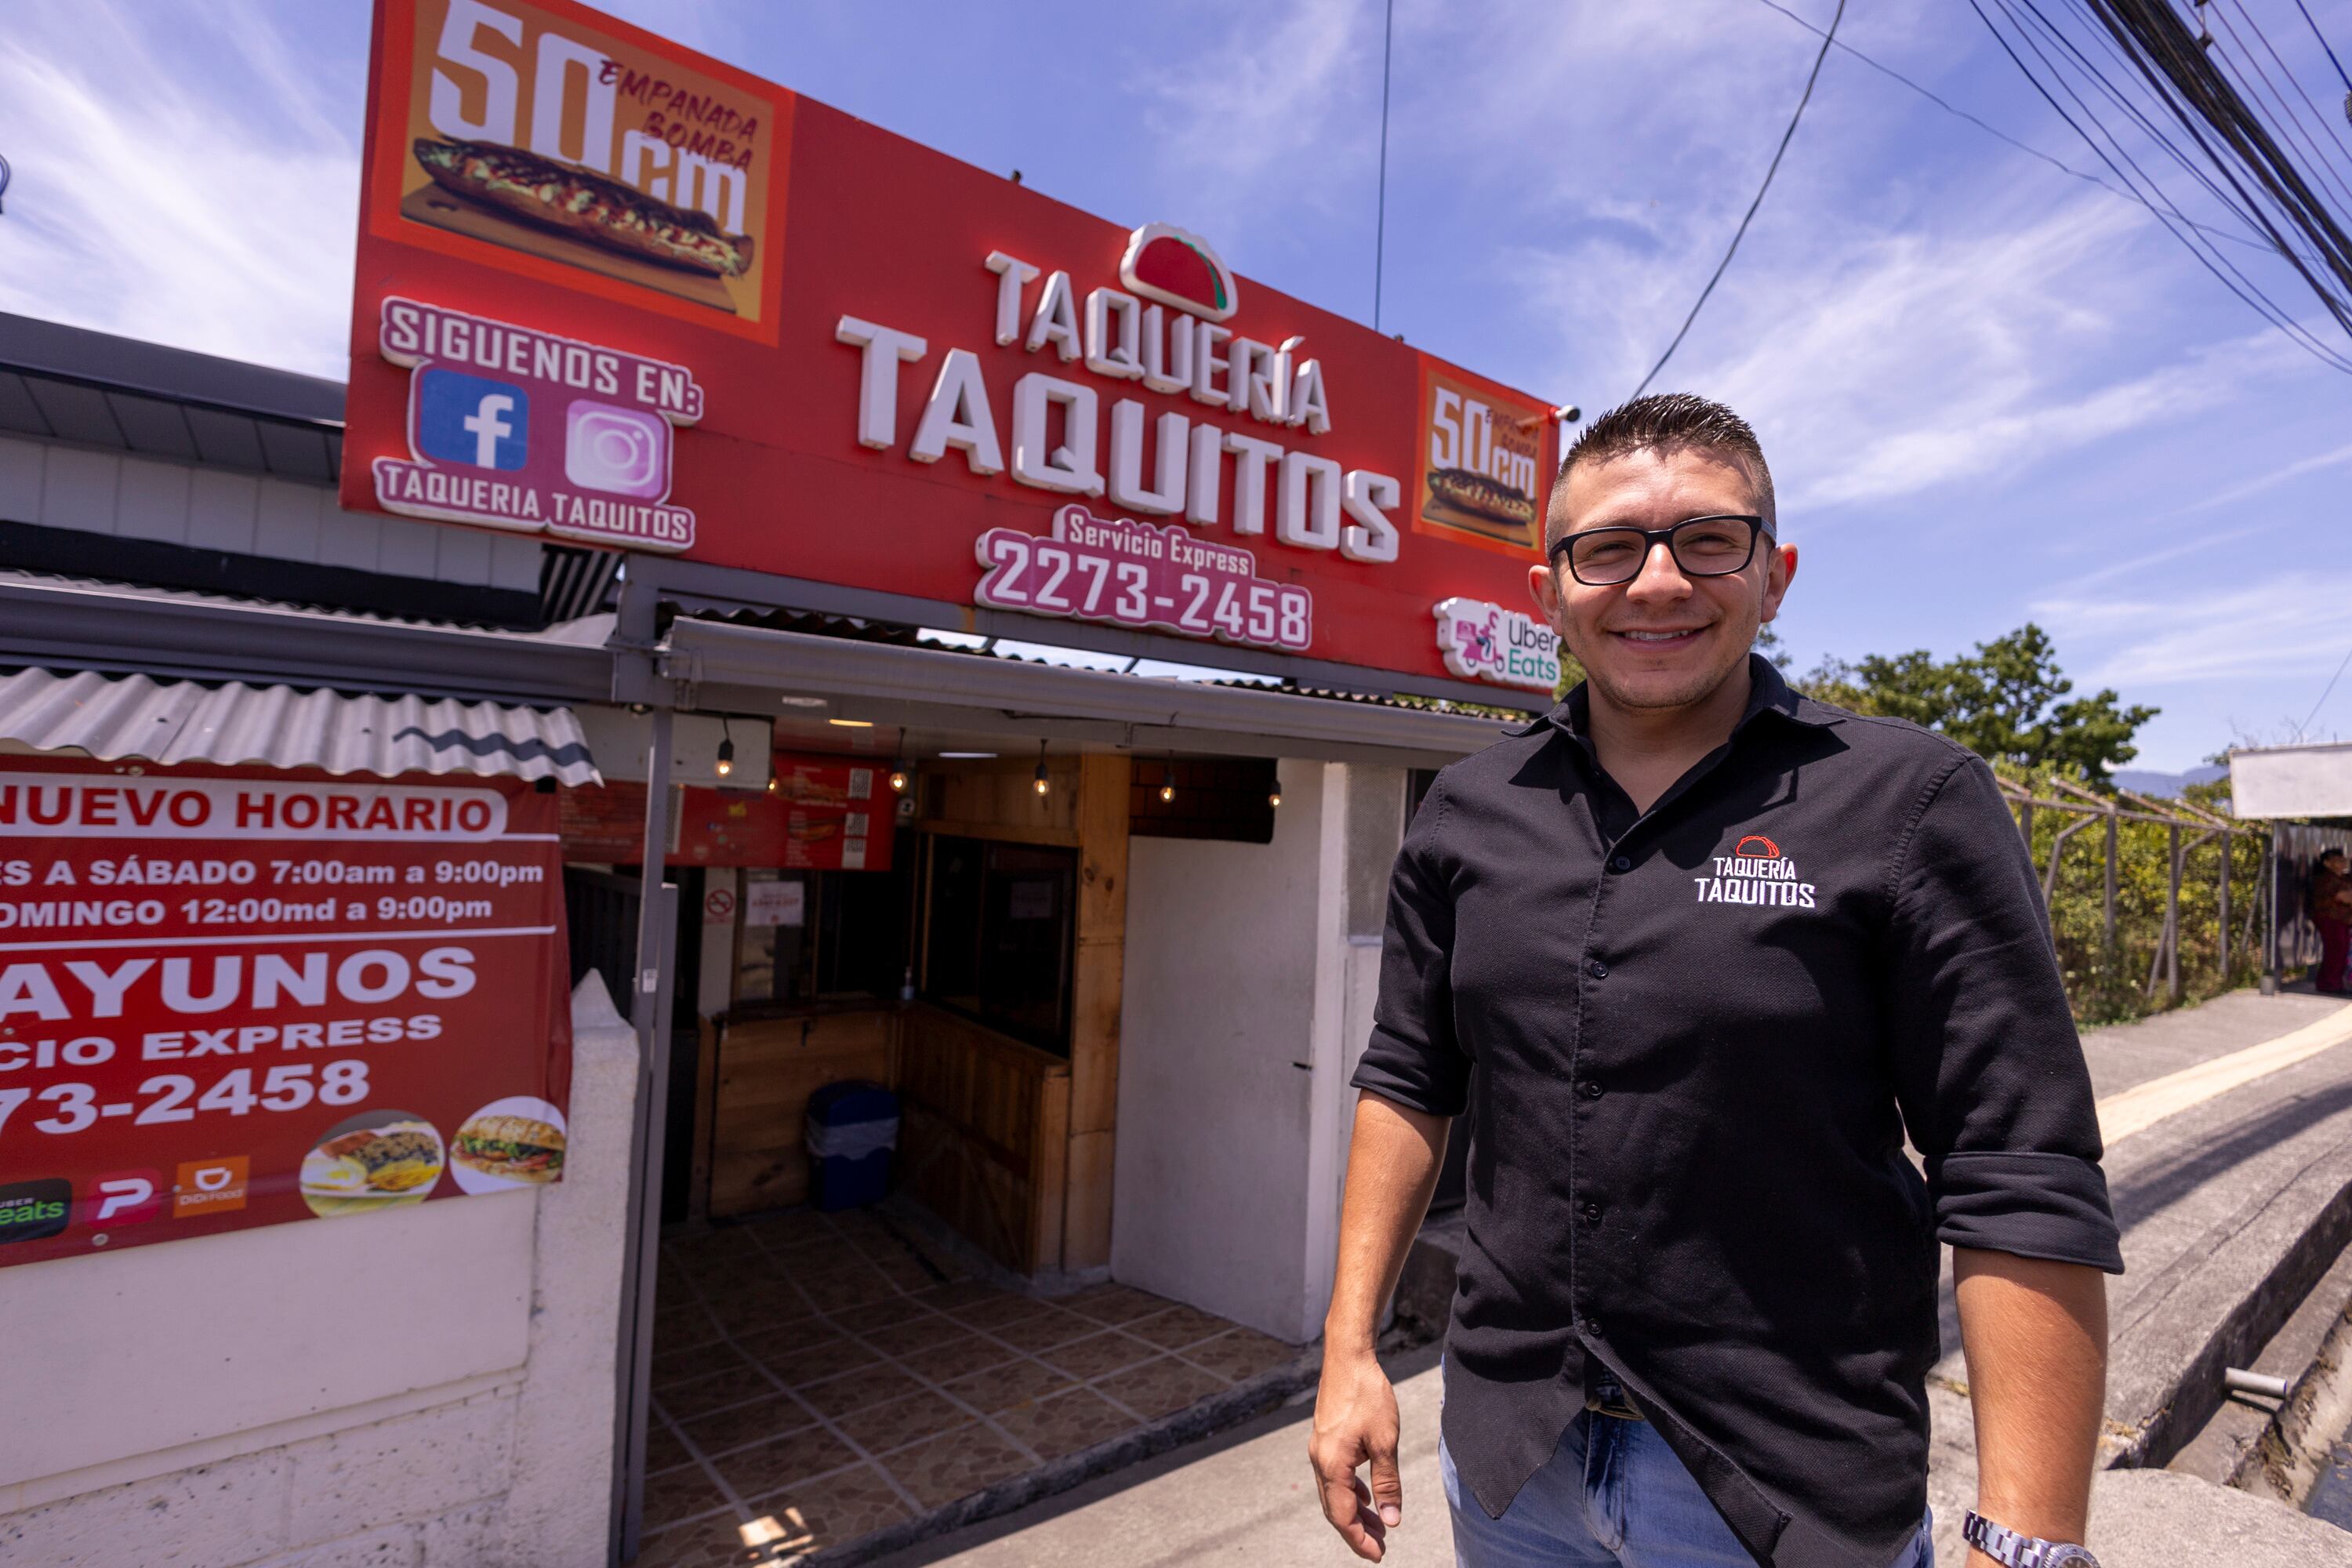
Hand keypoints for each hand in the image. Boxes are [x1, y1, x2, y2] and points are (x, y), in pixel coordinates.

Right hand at [1310, 1348, 1404, 1560]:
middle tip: (1380, 1548)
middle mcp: (1320, 1461)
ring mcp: (1320, 1449)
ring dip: (1355, 1513)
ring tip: (1378, 1527)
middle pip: (1335, 1509)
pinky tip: (1367, 1497)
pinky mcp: (1326, 1439)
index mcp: (1332, 1465)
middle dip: (1357, 1532)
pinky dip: (1351, 1492)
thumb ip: (1387, 1483)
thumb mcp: (1385, 1442)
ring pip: (1335, 1493)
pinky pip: (1335, 1476)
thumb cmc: (1368, 1395)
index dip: (1359, 1540)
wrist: (1348, 1357)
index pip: (1342, 1516)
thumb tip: (1391, 1520)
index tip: (1378, 1555)